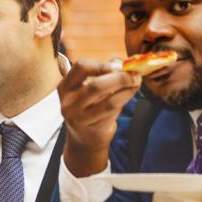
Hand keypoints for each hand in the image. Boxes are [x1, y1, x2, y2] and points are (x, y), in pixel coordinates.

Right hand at [59, 58, 140, 175]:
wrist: (84, 139)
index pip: (80, 68)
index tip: (119, 65)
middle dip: (119, 78)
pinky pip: (113, 111)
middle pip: (96, 85)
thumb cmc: (89, 108)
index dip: (102, 64)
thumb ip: (103, 73)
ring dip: (127, 89)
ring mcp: (80, 118)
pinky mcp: (93, 128)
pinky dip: (125, 99)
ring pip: (108, 100)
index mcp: (65, 87)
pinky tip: (131, 93)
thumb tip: (121, 62)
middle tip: (134, 74)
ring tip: (137, 82)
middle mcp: (69, 103)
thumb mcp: (89, 89)